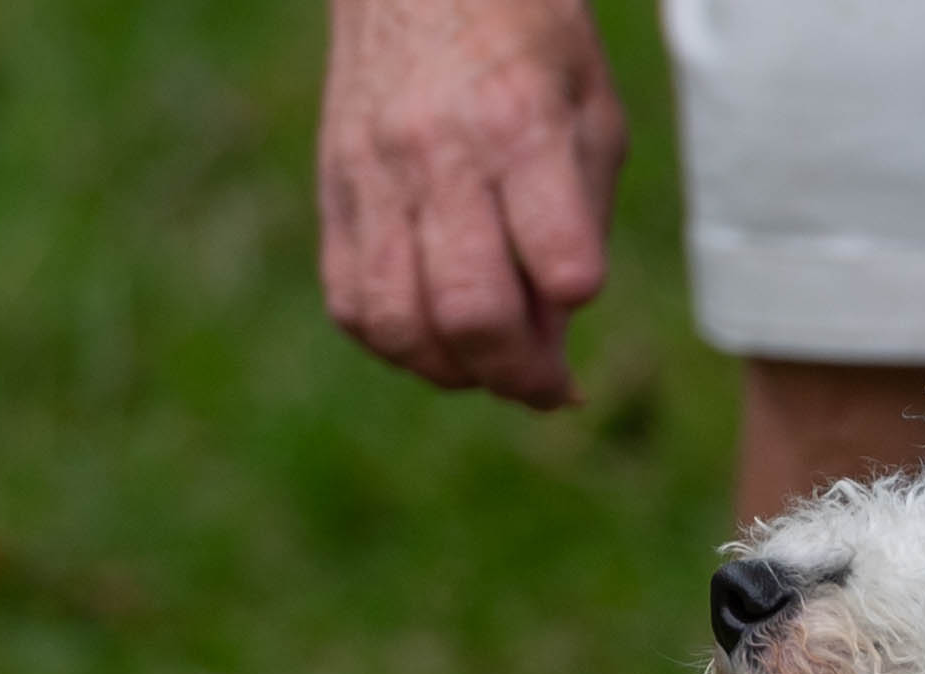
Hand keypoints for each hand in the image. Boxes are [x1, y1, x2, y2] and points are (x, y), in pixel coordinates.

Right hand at [317, 0, 625, 407]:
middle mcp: (439, 157)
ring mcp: (374, 175)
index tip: (579, 292)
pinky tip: (435, 331)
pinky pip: (351, 302)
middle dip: (518, 375)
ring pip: (400, 324)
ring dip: (453, 371)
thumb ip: (583, 222)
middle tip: (547, 382)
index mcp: (522, 130)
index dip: (576, 299)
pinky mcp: (333, 186)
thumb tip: (555, 336)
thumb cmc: (527, 40)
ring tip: (490, 362)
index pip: (560, 266)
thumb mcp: (591, 110)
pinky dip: (396, 341)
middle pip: (469, 314)